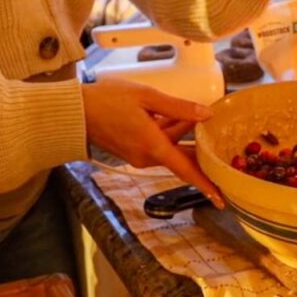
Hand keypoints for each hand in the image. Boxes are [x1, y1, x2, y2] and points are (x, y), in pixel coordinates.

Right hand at [82, 78, 224, 207]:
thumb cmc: (107, 100)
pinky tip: (169, 115)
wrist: (75, 111)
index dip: (206, 184)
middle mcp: (146, 157)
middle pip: (181, 155)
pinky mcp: (131, 151)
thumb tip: (206, 115)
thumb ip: (178, 108)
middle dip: (198, 146)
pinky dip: (166, 132)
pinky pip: (157, 145)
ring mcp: (138, 156)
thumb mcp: (146, 97)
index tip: (222, 199)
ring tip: (190, 113)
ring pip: (169, 147)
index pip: (186, 170)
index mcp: (153, 146)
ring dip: (180, 133)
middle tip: (220, 138)